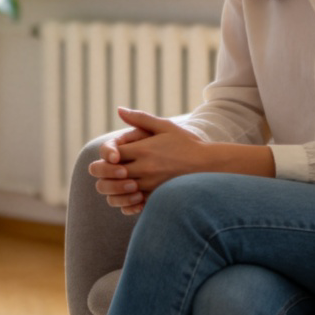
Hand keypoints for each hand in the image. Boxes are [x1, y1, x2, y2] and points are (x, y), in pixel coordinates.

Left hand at [89, 107, 207, 213]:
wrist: (211, 166)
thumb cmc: (187, 143)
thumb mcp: (165, 126)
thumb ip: (140, 119)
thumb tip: (119, 109)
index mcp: (143, 150)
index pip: (110, 155)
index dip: (105, 156)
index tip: (111, 155)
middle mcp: (145, 169)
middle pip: (110, 175)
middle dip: (103, 173)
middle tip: (106, 170)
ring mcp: (151, 186)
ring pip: (118, 192)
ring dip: (112, 188)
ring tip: (116, 182)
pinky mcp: (158, 198)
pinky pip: (133, 205)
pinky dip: (126, 201)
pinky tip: (129, 194)